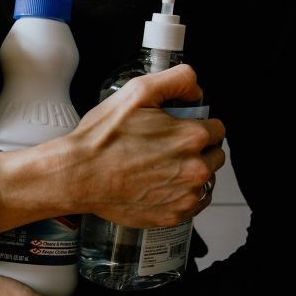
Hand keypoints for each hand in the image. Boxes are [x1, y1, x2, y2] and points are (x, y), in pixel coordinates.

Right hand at [0, 64, 225, 232]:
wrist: (78, 175)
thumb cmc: (102, 138)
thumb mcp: (137, 92)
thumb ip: (176, 79)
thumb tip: (196, 89)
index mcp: (191, 137)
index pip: (217, 128)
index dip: (196, 124)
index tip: (178, 128)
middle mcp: (195, 169)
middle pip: (215, 155)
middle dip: (197, 149)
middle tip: (165, 147)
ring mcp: (185, 196)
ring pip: (205, 181)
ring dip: (190, 172)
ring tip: (159, 167)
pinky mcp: (172, 216)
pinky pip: (192, 204)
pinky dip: (181, 195)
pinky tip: (159, 186)